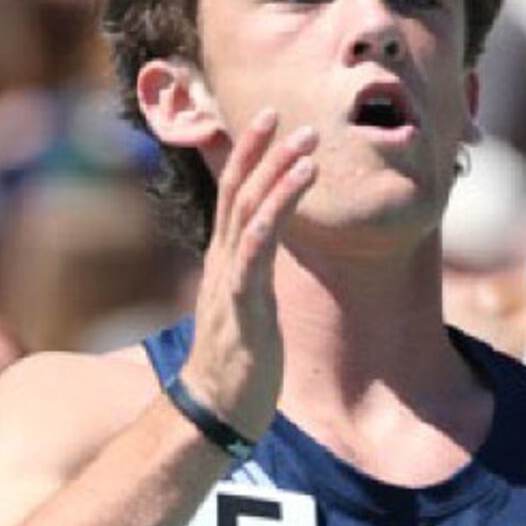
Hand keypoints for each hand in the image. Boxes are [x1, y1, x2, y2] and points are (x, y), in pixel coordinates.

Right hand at [181, 109, 317, 440]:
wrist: (217, 410)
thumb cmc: (238, 365)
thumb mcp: (250, 312)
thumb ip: (253, 280)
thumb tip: (263, 262)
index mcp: (226, 261)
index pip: (233, 197)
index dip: (248, 157)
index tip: (269, 122)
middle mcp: (223, 261)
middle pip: (238, 192)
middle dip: (261, 150)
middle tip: (287, 115)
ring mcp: (230, 278)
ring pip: (249, 211)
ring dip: (278, 172)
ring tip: (307, 144)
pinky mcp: (242, 301)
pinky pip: (257, 247)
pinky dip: (276, 211)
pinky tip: (296, 185)